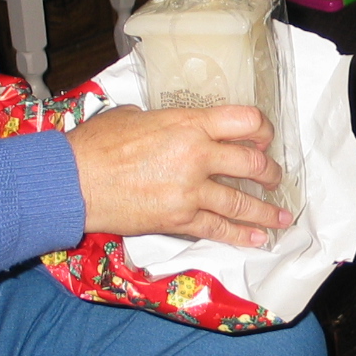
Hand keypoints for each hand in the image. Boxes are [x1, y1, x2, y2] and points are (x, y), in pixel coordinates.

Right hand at [65, 104, 289, 246]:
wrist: (74, 181)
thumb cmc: (95, 145)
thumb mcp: (132, 116)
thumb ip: (162, 121)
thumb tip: (167, 125)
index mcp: (188, 123)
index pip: (244, 121)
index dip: (263, 129)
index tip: (266, 138)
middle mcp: (197, 155)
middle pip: (252, 163)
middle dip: (270, 173)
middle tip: (276, 178)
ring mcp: (191, 190)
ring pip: (242, 202)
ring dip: (266, 212)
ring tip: (281, 217)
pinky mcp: (179, 219)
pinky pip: (219, 229)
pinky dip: (241, 236)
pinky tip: (258, 239)